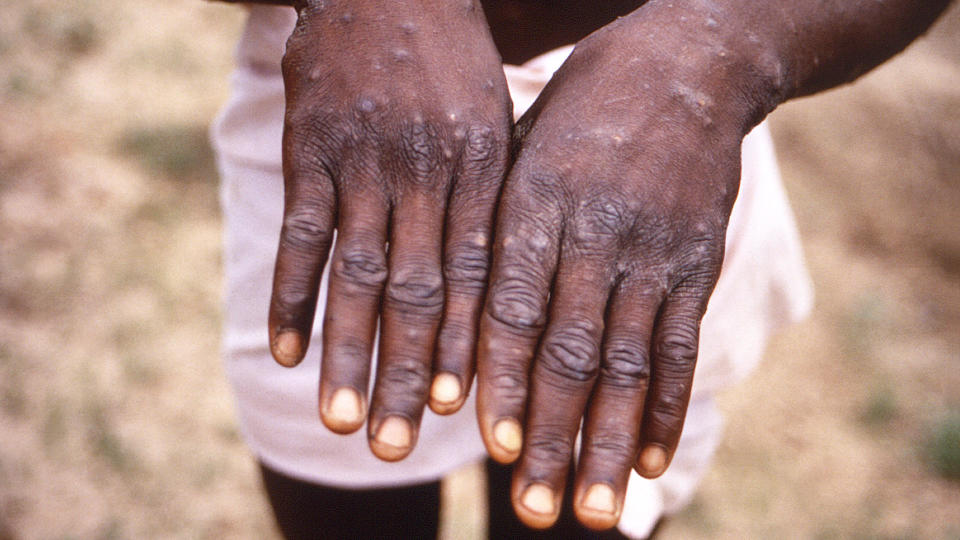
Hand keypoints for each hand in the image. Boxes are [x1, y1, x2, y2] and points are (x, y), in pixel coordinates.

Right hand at [269, 0, 510, 460]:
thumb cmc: (453, 62)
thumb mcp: (495, 120)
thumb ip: (492, 200)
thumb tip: (499, 289)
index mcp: (481, 168)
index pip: (477, 275)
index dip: (469, 346)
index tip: (463, 411)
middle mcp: (425, 172)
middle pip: (418, 291)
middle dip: (410, 372)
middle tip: (400, 445)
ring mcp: (363, 161)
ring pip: (357, 274)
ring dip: (347, 352)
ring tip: (344, 420)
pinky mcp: (310, 147)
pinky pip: (301, 233)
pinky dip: (291, 294)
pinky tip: (284, 351)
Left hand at [475, 4, 771, 529]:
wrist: (686, 64)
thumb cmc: (580, 112)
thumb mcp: (521, 149)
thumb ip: (495, 230)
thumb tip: (457, 322)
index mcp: (536, 201)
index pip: (514, 306)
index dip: (504, 379)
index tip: (491, 446)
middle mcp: (596, 233)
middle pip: (570, 351)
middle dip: (552, 436)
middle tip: (536, 510)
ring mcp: (653, 251)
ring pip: (628, 362)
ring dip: (606, 441)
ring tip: (590, 509)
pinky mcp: (696, 262)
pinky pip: (680, 344)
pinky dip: (666, 406)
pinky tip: (647, 457)